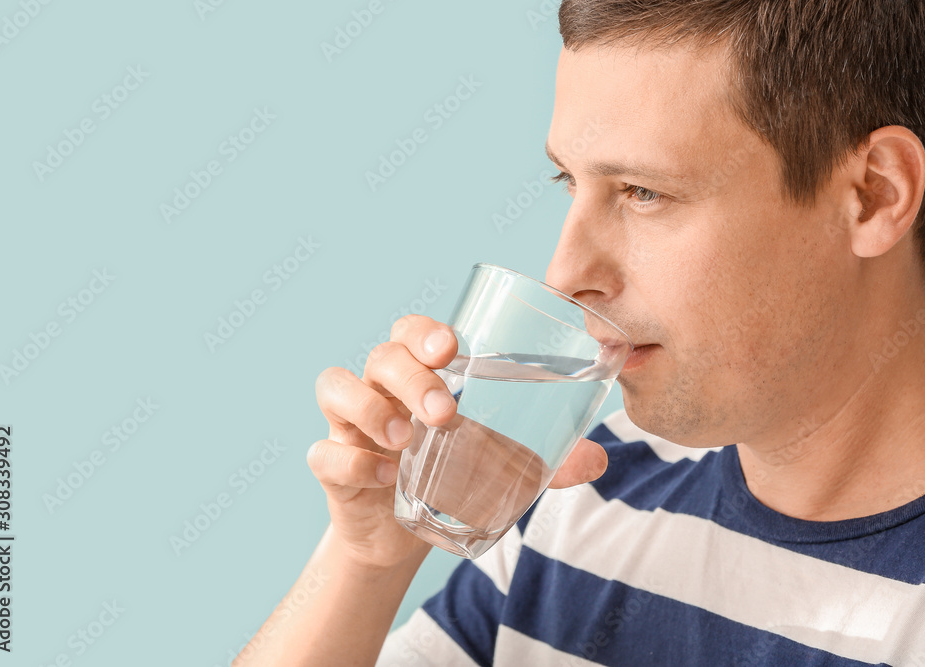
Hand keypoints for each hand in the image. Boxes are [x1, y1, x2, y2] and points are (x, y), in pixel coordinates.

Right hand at [308, 314, 608, 569]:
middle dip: (410, 376)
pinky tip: (381, 478)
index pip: (412, 331)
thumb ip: (549, 461)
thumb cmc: (453, 476)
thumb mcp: (502, 466)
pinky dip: (349, 461)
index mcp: (420, 376)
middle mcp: (380, 390)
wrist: (404, 536)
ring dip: (372, 409)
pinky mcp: (332, 467)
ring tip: (407, 440)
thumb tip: (601, 459)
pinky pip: (323, 452)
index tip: (452, 348)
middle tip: (445, 411)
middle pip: (380, 355)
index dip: (425, 331)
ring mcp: (351, 425)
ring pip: (337, 386)